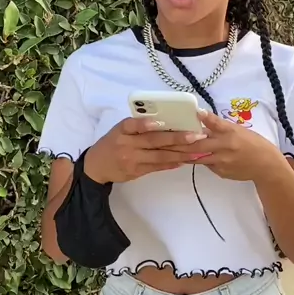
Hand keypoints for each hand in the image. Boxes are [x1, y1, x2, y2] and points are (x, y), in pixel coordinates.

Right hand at [83, 118, 204, 183]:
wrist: (96, 166)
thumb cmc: (112, 143)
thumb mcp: (120, 130)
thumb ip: (138, 126)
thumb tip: (166, 123)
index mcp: (122, 130)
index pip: (132, 124)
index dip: (146, 123)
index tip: (160, 122)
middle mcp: (126, 144)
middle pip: (153, 141)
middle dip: (177, 139)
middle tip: (196, 136)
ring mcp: (132, 160)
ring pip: (159, 156)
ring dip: (180, 154)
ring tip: (197, 152)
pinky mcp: (136, 172)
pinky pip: (157, 167)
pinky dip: (171, 163)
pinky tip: (184, 161)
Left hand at [179, 110, 282, 181]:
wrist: (266, 166)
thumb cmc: (252, 143)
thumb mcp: (237, 129)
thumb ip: (218, 125)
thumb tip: (199, 115)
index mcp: (229, 133)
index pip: (212, 126)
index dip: (198, 122)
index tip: (185, 118)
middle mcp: (224, 148)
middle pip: (197, 146)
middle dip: (180, 143)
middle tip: (165, 140)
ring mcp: (221, 162)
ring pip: (198, 157)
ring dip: (183, 154)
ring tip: (170, 150)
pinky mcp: (220, 172)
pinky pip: (206, 165)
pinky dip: (198, 160)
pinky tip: (187, 157)